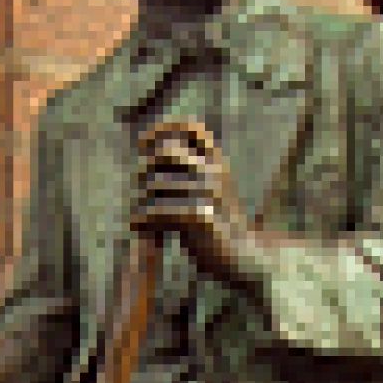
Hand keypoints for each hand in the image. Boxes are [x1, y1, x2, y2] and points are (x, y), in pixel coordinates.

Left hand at [131, 120, 250, 275]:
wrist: (244, 254)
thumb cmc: (219, 222)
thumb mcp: (209, 188)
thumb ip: (187, 170)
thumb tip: (147, 157)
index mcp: (216, 161)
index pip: (192, 129)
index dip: (165, 128)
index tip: (143, 141)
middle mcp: (214, 170)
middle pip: (165, 154)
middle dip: (145, 171)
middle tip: (139, 191)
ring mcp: (209, 192)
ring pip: (156, 184)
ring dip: (141, 200)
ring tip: (139, 213)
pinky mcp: (200, 215)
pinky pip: (158, 210)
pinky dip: (143, 218)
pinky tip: (137, 225)